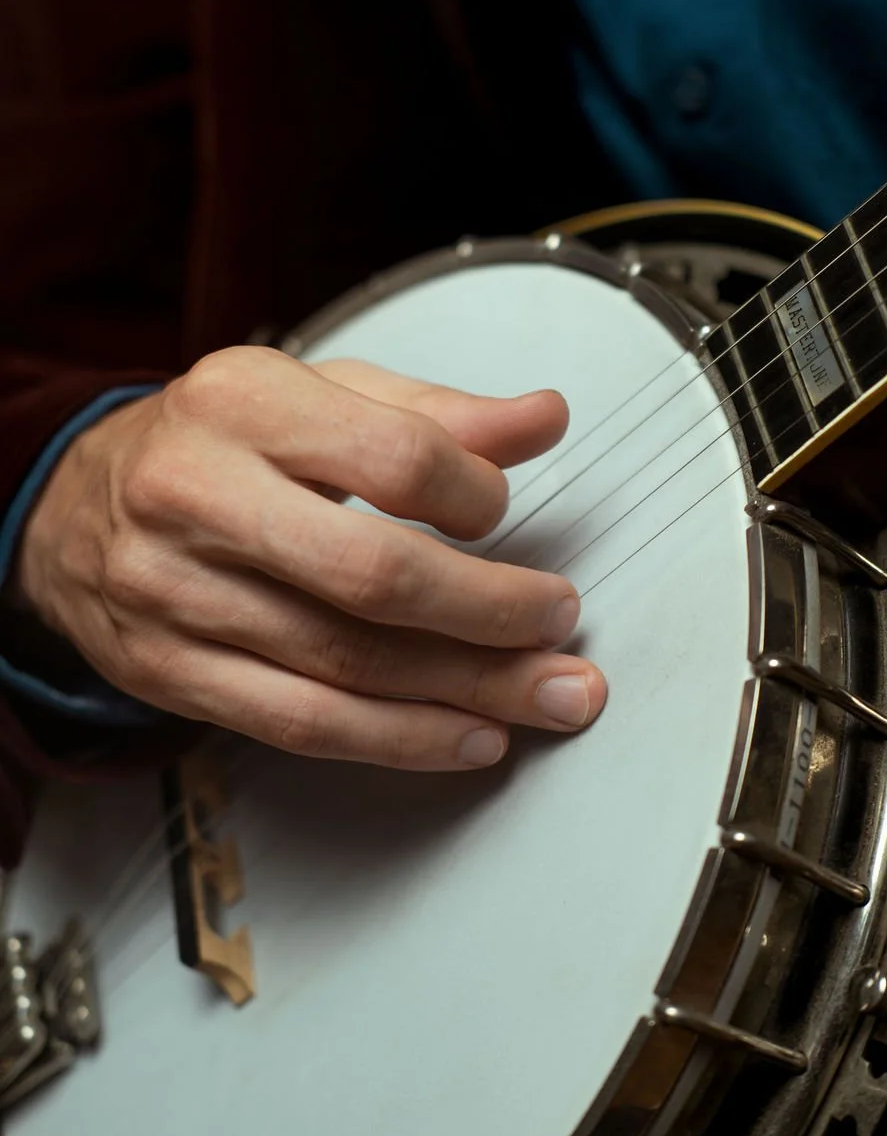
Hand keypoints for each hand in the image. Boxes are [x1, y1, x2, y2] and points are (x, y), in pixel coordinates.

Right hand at [14, 348, 605, 767]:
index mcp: (241, 403)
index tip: (504, 514)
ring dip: (467, 691)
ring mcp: (175, 595)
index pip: (394, 457)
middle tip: (562, 626)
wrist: (75, 508)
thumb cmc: (216, 445)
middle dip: (490, 614)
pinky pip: (301, 724)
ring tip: (550, 696)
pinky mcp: (170, 673)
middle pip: (373, 576)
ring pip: (346, 665)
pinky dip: (398, 741)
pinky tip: (467, 737)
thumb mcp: (317, 395)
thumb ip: (435, 412)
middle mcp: (196, 496)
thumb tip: (545, 419)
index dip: (475, 495)